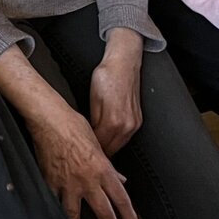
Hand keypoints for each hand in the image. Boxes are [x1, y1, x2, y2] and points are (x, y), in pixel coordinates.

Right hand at [30, 103, 139, 218]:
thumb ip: (109, 165)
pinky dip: (55, 215)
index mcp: (103, 169)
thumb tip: (119, 180)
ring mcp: (67, 183)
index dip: (128, 217)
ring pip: (75, 215)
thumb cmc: (73, 125)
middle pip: (104, 213)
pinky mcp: (50, 181)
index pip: (121, 199)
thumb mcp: (98, 143)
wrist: (49, 119)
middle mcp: (88, 180)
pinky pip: (54, 203)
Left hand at [88, 30, 143, 155]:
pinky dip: (115, 140)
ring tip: (94, 148)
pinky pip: (125, 137)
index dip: (90, 150)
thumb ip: (92, 120)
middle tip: (86, 154)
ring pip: (119, 145)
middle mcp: (127, 125)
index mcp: (114, 121)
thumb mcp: (93, 98)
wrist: (124, 63)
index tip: (81, 153)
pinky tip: (106, 138)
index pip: (100, 146)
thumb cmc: (107, 76)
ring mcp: (135, 124)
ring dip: (108, 147)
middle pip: (111, 149)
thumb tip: (89, 134)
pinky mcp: (138, 120)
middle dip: (99, 153)